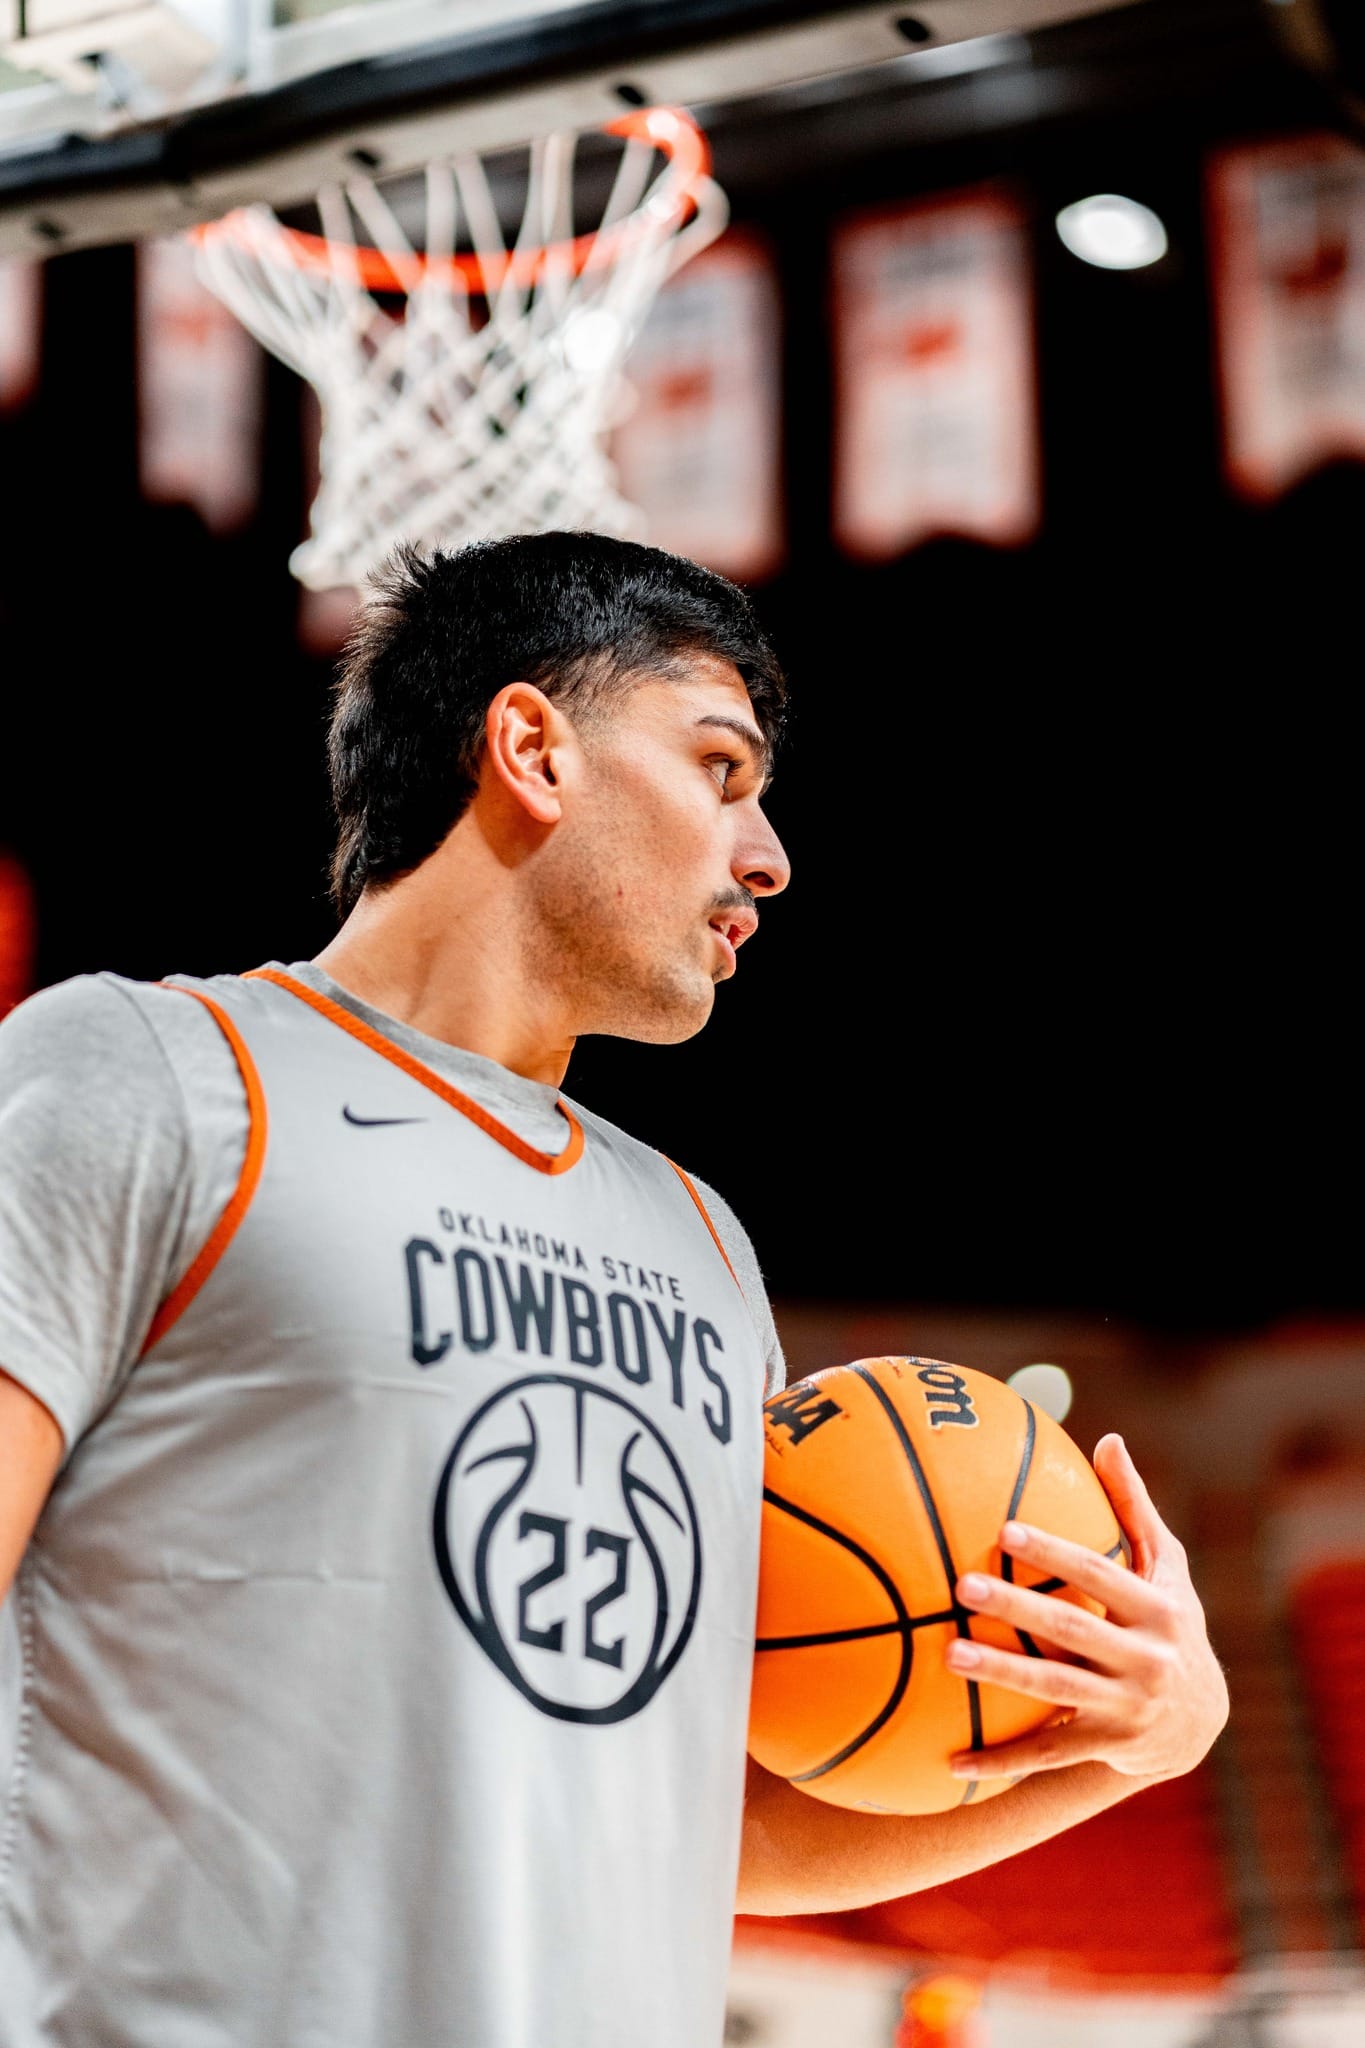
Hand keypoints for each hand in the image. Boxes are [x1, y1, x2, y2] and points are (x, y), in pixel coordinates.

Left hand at [943, 1433, 1228, 1782]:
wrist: (1200, 1723)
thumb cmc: (1168, 1621)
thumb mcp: (1166, 1567)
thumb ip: (1134, 1507)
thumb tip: (1108, 1438)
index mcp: (1158, 1609)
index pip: (1101, 1575)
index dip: (1055, 1553)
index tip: (1006, 1528)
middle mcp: (1147, 1660)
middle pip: (1072, 1629)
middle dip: (1017, 1606)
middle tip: (962, 1583)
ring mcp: (1127, 1708)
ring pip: (1054, 1689)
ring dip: (1000, 1673)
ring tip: (947, 1654)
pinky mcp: (1107, 1748)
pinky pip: (1047, 1753)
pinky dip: (1001, 1761)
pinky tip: (951, 1761)